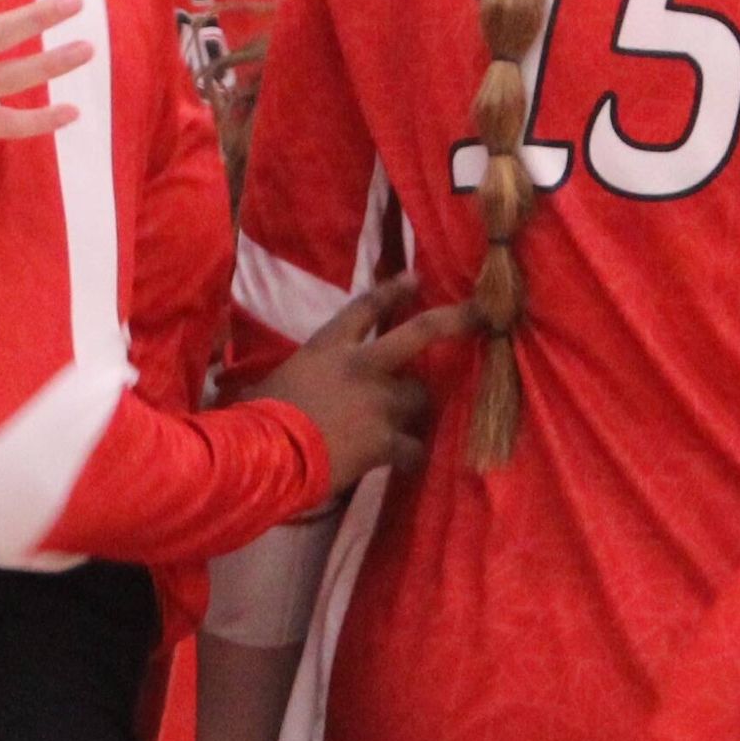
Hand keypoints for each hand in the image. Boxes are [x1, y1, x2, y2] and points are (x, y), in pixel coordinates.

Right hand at [259, 278, 473, 493]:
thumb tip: (284, 383)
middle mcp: (363, 365)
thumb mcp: (277, 377)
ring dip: (414, 409)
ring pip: (420, 397)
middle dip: (456, 320)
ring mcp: (380, 402)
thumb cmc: (258, 415)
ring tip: (401, 424)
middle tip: (481, 316)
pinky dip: (409, 455)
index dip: (394, 291)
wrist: (264, 453)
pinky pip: (414, 447)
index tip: (415, 280)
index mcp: (329, 345)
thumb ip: (303, 374)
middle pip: (421, 332)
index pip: (366, 306)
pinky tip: (402, 461)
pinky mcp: (387, 440)